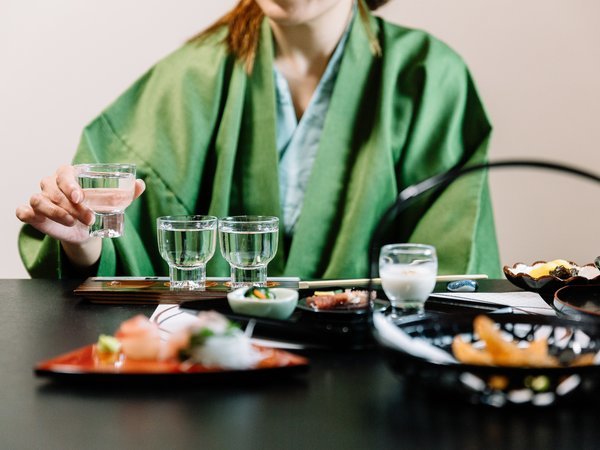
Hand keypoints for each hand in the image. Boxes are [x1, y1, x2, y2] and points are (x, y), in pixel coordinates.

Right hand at [16, 165, 144, 265]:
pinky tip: (38, 220)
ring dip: (56, 212)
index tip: (80, 197)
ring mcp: (39, 198)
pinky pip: (22, 211)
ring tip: (73, 222)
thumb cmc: (95, 208)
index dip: (70, 184)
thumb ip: (127, 193)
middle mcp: (51, 185)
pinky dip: (27, 214)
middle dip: (71, 205)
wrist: (86, 230)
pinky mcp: (32, 213)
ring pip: (39, 200)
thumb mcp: (112, 201)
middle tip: (88, 217)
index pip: (64, 173)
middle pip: (54, 190)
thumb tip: (141, 184)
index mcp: (68, 176)